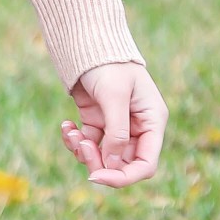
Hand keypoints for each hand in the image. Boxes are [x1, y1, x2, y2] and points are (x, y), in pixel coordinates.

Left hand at [61, 56, 166, 188]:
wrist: (90, 42)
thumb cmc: (109, 64)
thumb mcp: (114, 96)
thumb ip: (117, 132)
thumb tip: (112, 165)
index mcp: (153, 122)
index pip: (146, 164)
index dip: (124, 177)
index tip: (97, 176)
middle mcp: (138, 128)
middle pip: (122, 164)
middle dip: (99, 163)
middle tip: (81, 146)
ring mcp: (118, 126)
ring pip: (102, 157)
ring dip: (84, 151)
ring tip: (72, 132)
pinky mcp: (98, 122)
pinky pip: (88, 144)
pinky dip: (75, 140)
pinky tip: (67, 126)